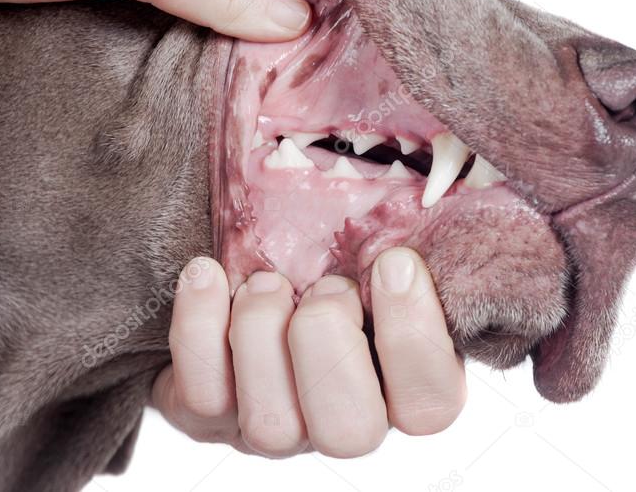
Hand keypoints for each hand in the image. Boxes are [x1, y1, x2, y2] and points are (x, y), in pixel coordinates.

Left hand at [151, 248, 466, 456]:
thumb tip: (437, 201)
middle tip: (323, 286)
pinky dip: (198, 325)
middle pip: (348, 432)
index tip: (394, 261)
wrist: (249, 275)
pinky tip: (207, 273)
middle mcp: (341, 423)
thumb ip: (406, 241)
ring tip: (265, 281)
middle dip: (329, 342)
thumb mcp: (377, 251)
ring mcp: (274, 431)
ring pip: (271, 424)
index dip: (414, 336)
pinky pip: (201, 395)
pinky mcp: (208, 419)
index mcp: (402, 388)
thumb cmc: (332, 262)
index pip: (428, 405)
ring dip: (263, 333)